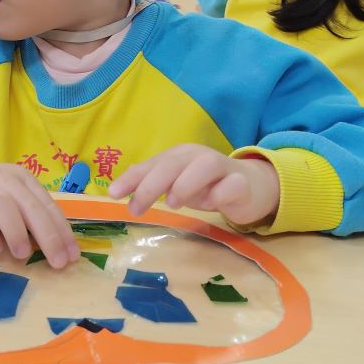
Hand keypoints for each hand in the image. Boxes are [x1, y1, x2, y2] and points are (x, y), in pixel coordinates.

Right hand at [0, 147, 79, 267]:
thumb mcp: (12, 197)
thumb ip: (30, 215)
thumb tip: (56, 246)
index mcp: (22, 178)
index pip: (48, 205)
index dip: (62, 231)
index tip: (72, 255)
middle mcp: (4, 180)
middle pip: (31, 207)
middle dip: (48, 236)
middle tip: (58, 262)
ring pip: (4, 208)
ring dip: (17, 233)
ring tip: (24, 256)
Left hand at [108, 145, 279, 226]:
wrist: (251, 185)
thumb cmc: (206, 184)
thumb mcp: (176, 183)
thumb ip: (151, 182)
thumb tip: (119, 188)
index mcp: (180, 156)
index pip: (152, 164)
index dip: (132, 178)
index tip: (113, 194)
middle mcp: (199, 157)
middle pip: (174, 163)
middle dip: (152, 184)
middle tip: (136, 208)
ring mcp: (223, 168)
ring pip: (206, 166)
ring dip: (186, 183)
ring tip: (172, 204)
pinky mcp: (243, 183)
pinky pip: (233, 185)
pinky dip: (220, 194)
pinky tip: (211, 205)